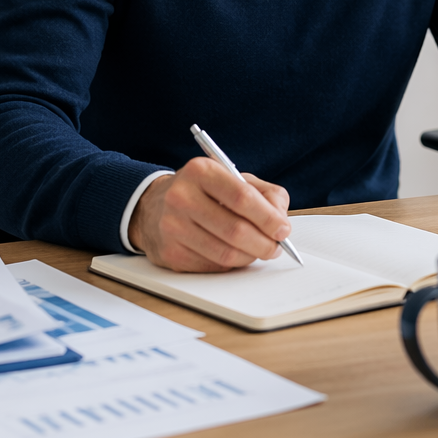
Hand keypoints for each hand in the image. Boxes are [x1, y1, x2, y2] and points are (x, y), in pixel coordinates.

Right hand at [127, 158, 291, 271]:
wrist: (154, 207)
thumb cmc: (203, 192)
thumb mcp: (233, 178)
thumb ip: (265, 193)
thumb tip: (281, 221)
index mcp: (201, 171)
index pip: (242, 197)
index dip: (268, 217)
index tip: (283, 230)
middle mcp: (182, 197)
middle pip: (235, 230)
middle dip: (264, 243)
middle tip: (275, 247)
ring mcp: (172, 227)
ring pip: (225, 253)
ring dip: (250, 257)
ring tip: (258, 251)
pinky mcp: (170, 253)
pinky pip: (212, 266)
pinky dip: (231, 265)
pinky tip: (234, 254)